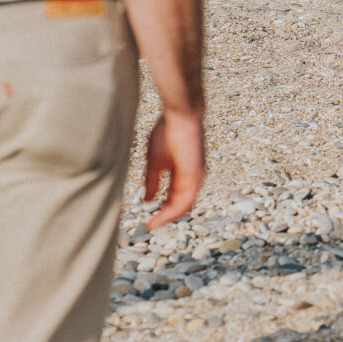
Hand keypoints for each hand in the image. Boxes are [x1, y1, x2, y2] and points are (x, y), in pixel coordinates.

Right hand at [140, 108, 206, 227]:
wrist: (180, 114)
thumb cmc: (167, 132)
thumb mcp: (155, 161)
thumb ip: (153, 181)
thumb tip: (147, 199)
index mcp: (183, 175)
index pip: (174, 198)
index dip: (162, 210)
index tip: (148, 220)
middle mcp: (192, 179)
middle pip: (180, 205)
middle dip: (165, 217)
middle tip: (151, 226)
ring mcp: (195, 178)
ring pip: (184, 206)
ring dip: (168, 217)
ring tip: (153, 225)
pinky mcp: (195, 176)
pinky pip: (185, 200)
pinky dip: (173, 211)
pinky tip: (161, 216)